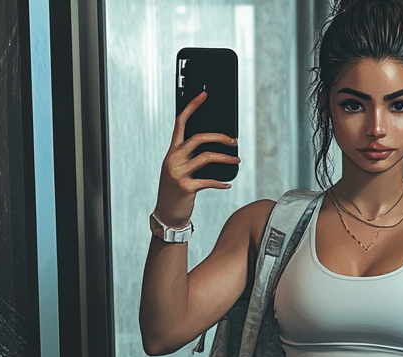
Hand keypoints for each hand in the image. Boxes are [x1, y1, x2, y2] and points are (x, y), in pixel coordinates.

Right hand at [154, 91, 239, 224]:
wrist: (167, 214)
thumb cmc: (176, 191)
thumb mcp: (179, 170)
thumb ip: (190, 158)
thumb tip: (214, 148)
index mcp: (172, 152)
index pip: (180, 123)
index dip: (192, 107)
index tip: (203, 95)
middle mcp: (173, 159)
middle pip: (198, 138)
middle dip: (219, 137)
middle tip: (233, 141)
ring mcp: (178, 173)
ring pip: (206, 158)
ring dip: (225, 158)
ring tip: (236, 160)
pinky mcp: (186, 187)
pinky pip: (208, 181)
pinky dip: (220, 183)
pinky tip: (227, 184)